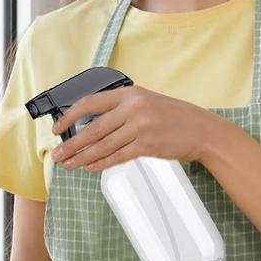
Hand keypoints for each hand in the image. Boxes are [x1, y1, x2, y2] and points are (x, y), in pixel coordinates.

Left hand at [49, 85, 215, 171]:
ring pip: (103, 145)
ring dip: (82, 157)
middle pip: (93, 128)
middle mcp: (133, 108)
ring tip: (69, 164)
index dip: (70, 117)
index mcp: (130, 94)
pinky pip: (118, 156)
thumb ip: (121, 110)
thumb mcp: (146, 102)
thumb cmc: (175, 117)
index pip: (90, 103)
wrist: (203, 130)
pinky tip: (90, 167)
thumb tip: (91, 127)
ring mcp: (140, 127)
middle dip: (72, 144)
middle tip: (57, 154)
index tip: (58, 128)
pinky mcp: (147, 145)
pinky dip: (102, 163)